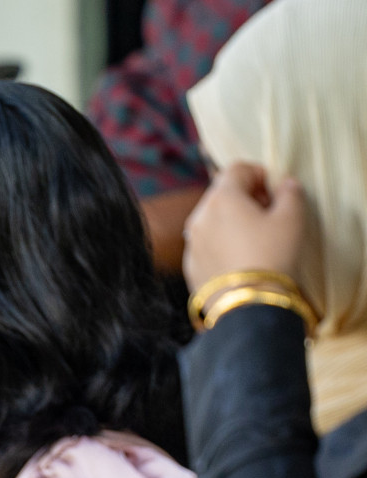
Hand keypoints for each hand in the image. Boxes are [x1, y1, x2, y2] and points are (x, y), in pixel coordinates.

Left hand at [183, 162, 309, 293]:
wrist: (246, 305)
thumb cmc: (271, 256)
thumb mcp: (292, 220)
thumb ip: (290, 193)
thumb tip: (285, 184)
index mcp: (221, 198)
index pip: (237, 169)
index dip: (260, 174)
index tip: (274, 191)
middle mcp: (199, 216)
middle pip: (222, 193)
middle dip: (246, 197)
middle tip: (269, 214)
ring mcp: (191, 242)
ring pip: (212, 219)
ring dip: (233, 220)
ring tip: (256, 238)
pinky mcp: (190, 265)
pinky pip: (207, 244)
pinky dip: (222, 243)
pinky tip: (241, 258)